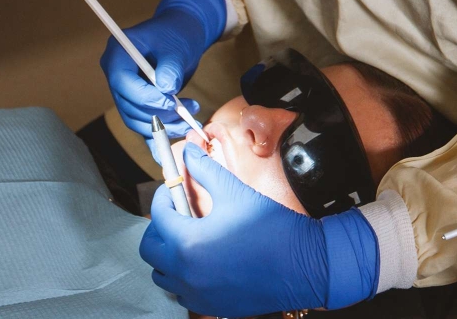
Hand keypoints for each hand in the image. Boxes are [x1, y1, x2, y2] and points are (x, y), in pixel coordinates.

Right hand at [99, 0, 226, 138]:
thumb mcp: (177, 46)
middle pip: (129, 105)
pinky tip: (176, 137)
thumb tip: (166, 90)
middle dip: (158, 115)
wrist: (181, 36)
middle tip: (186, 115)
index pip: (123, 82)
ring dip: (163, 126)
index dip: (145, 97)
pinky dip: (160, 133)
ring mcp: (125, 91)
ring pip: (136, 119)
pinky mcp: (137, 103)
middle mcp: (116, 75)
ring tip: (190, 120)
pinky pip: (144, 124)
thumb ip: (171, 67)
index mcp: (118, 54)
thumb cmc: (177, 34)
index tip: (170, 103)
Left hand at [139, 146, 378, 316]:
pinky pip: (183, 291)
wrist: (306, 265)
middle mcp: (186, 274)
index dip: (163, 195)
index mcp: (188, 243)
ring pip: (163, 274)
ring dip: (168, 254)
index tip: (174, 186)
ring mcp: (198, 294)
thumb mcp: (235, 192)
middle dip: (160, 226)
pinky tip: (205, 259)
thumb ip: (205, 170)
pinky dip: (184, 275)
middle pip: (150, 249)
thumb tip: (189, 152)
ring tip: (190, 235)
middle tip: (178, 211)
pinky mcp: (212, 306)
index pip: (158, 215)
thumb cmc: (272, 228)